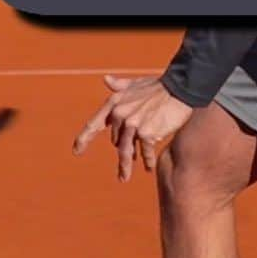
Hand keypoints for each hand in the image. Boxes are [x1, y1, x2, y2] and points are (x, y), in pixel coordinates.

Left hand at [74, 75, 192, 181]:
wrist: (180, 88)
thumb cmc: (159, 86)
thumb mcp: (135, 84)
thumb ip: (119, 85)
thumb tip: (106, 79)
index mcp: (114, 103)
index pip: (94, 124)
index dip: (84, 139)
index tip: (76, 151)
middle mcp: (120, 114)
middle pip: (116, 141)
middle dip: (124, 148)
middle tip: (130, 157)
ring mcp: (133, 124)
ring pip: (125, 151)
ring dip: (125, 166)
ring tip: (123, 178)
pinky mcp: (147, 133)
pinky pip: (145, 152)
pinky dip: (147, 160)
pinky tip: (149, 168)